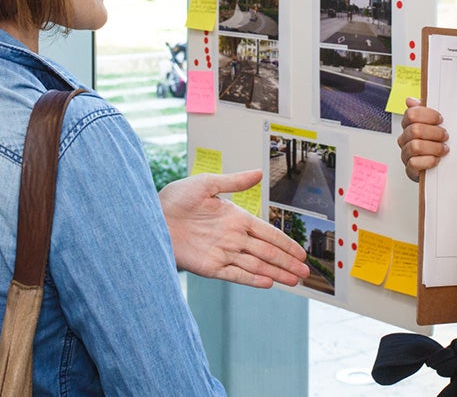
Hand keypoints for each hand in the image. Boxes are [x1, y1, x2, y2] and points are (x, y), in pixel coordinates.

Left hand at [159, 169, 309, 288]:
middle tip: (306, 272)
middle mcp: (233, 238)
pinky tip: (268, 283)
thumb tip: (259, 173)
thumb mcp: (207, 183)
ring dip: (276, 273)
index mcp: (236, 218)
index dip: (285, 243)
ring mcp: (223, 253)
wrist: (151, 217)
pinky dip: (251, 279)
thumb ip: (234, 182)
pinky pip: (235, 274)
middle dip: (287, 262)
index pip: (268, 233)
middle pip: (267, 252)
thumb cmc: (175, 198)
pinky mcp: (210, 266)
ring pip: (256, 266)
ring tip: (294, 280)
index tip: (301, 252)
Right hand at [396, 98, 448, 181]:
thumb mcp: (434, 124)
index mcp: (408, 125)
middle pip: (415, 130)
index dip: (428, 115)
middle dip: (434, 132)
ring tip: (444, 149)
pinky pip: (414, 163)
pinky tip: (436, 160)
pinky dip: (428, 161)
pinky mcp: (410, 169)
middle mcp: (404, 139)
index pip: (411, 114)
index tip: (441, 119)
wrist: (442, 166)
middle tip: (445, 136)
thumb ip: (423, 111)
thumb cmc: (437, 142)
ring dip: (434, 147)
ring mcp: (406, 154)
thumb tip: (409, 100)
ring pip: (415, 146)